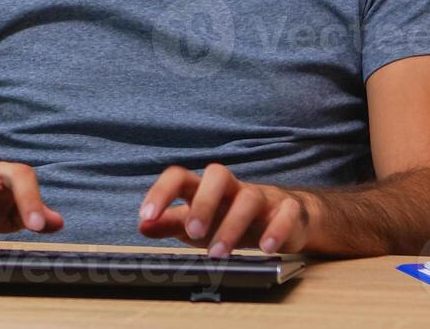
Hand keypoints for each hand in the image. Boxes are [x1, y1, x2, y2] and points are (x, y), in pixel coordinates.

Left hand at [138, 164, 311, 256]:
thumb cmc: (229, 219)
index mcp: (204, 188)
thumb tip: (143, 227)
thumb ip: (170, 224)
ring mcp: (261, 196)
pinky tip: (265, 248)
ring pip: (249, 197)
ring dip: (232, 225)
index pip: (180, 176)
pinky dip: (276, 229)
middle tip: (192, 233)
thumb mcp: (196, 224)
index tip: (146, 216)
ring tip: (218, 253)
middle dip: (203, 203)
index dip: (161, 192)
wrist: (283, 219)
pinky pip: (286, 212)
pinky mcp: (287, 210)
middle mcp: (232, 188)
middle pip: (217, 175)